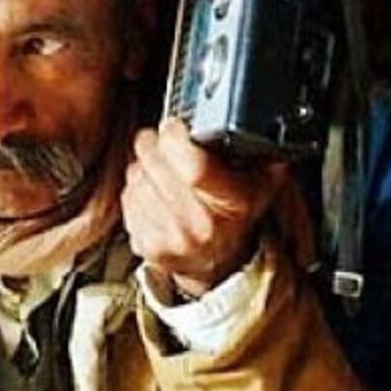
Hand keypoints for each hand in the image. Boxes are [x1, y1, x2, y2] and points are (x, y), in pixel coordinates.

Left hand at [122, 117, 287, 297]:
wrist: (216, 263)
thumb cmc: (233, 219)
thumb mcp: (259, 186)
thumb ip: (261, 155)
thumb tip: (262, 129)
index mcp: (231, 205)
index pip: (194, 166)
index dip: (176, 137)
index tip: (174, 127)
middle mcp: (199, 226)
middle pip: (156, 165)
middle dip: (154, 144)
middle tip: (162, 142)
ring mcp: (170, 239)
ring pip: (138, 179)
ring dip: (144, 167)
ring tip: (161, 172)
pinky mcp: (146, 245)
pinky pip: (128, 199)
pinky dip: (136, 190)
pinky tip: (153, 194)